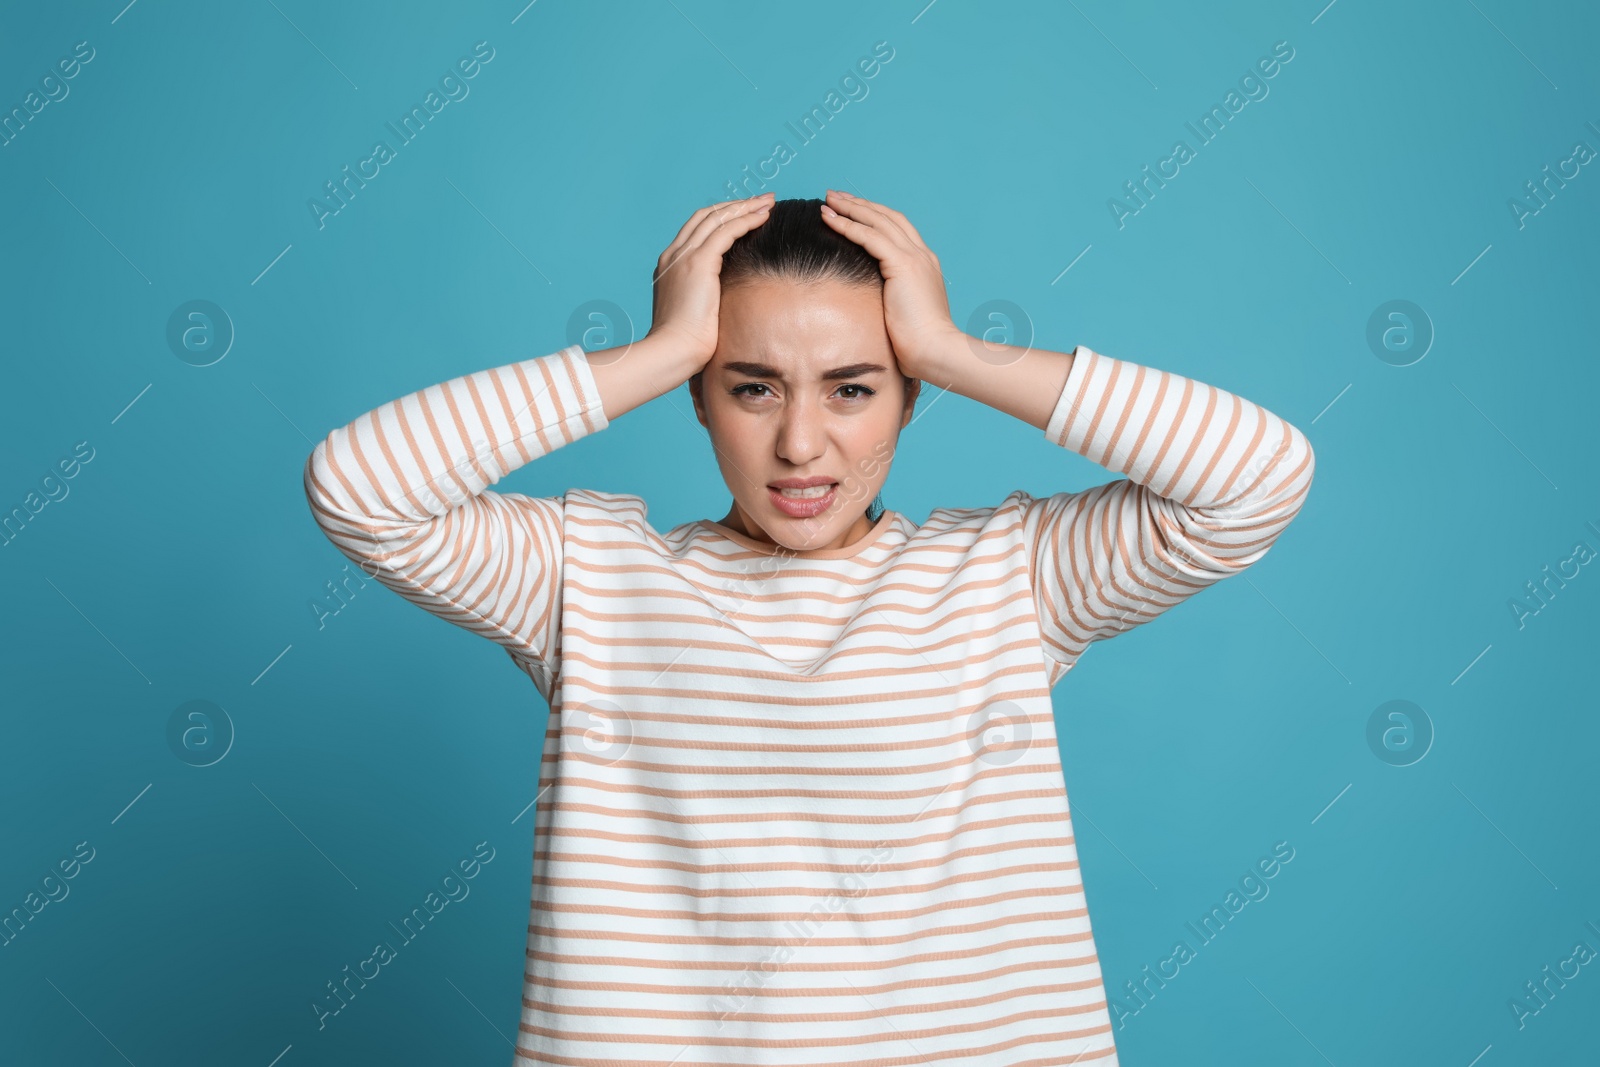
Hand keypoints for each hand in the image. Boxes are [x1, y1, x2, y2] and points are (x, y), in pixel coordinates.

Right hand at [647, 192, 773, 369]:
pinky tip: (763, 217)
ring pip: (718, 218)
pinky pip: (727, 231)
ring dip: (745, 207)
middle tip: (761, 200)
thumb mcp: (692, 315)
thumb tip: (721, 305)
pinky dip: (746, 220)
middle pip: (707, 217)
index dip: (722, 218)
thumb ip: (702, 300)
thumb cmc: (683, 345)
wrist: (671, 351)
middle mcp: (674, 255)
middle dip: (735, 205)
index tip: (744, 215)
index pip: (697, 230)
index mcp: (669, 266)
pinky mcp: (698, 263)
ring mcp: (684, 257)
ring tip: (768, 202)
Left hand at [819, 189, 959, 377]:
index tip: (851, 211)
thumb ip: (891, 298)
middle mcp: (922, 255)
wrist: (935, 351)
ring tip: (827, 200)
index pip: (896, 229)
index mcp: (924, 265)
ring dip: (851, 208)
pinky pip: (870, 237)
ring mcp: (915, 258)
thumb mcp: (903, 312)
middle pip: (887, 217)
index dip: (873, 217)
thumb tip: (871, 301)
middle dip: (860, 205)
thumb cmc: (918, 343)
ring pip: (878, 221)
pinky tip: (830, 219)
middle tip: (834, 196)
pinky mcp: (904, 265)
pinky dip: (848, 226)